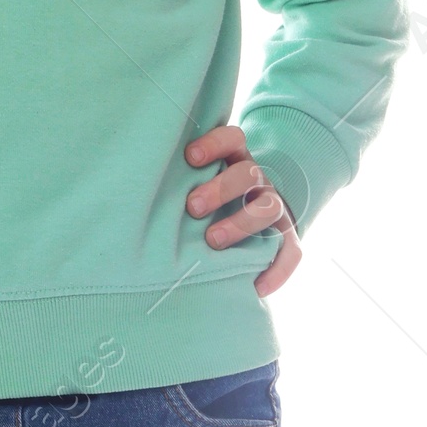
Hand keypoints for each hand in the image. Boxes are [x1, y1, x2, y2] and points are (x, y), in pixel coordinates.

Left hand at [184, 125, 301, 297]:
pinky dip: (277, 271)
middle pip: (248, 174)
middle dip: (221, 188)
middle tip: (193, 207)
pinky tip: (257, 287)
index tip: (190, 157)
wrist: (248, 224)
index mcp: (234, 162)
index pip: (233, 139)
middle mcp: (257, 182)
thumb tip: (136, 196)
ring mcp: (272, 207)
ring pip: (268, 208)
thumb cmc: (207, 204)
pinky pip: (291, 252)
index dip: (215, 144)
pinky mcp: (285, 237)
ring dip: (241, 223)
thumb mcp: (195, 185)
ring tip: (213, 240)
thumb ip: (177, 184)